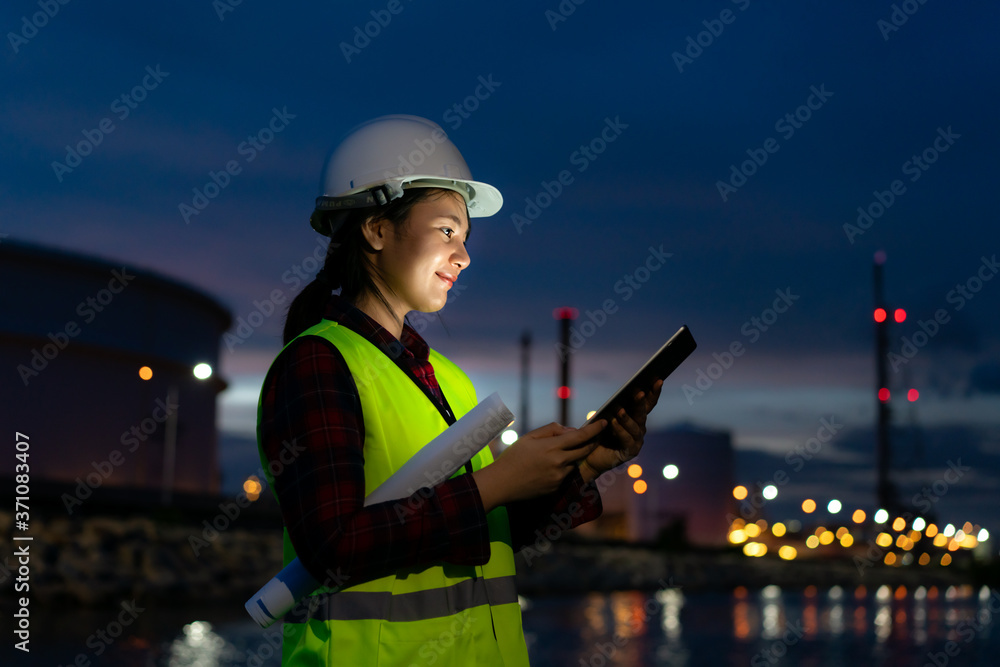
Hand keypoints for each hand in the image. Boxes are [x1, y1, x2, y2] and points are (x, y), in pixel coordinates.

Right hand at [472, 419, 607, 511]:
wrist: (501, 484)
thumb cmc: (513, 457)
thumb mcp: (529, 437)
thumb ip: (551, 430)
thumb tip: (570, 430)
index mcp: (551, 447)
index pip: (580, 436)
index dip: (594, 429)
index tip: (604, 422)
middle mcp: (558, 462)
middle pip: (584, 450)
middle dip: (592, 442)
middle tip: (596, 436)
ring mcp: (559, 477)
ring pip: (574, 463)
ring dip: (572, 457)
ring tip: (553, 455)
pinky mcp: (556, 488)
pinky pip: (566, 475)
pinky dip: (562, 469)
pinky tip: (546, 468)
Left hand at [580, 378, 663, 481]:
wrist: (589, 455)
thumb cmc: (599, 432)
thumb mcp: (606, 415)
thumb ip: (615, 407)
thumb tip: (620, 395)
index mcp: (636, 417)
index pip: (648, 403)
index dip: (654, 392)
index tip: (658, 379)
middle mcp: (639, 428)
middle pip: (643, 413)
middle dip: (642, 402)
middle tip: (639, 392)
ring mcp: (637, 440)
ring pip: (635, 427)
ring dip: (627, 418)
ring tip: (619, 409)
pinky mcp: (630, 452)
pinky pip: (626, 439)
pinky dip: (620, 431)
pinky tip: (613, 423)